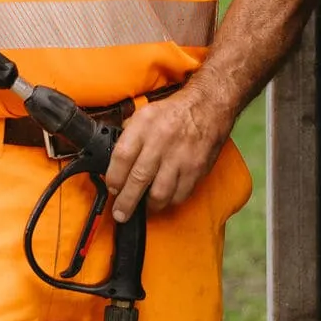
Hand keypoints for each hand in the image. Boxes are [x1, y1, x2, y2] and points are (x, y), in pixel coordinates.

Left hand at [103, 90, 234, 223]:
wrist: (208, 107)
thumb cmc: (173, 113)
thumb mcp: (144, 113)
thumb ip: (128, 136)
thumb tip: (114, 161)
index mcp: (145, 125)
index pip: (122, 156)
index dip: (113, 177)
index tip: (112, 188)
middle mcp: (162, 141)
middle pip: (139, 178)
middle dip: (126, 201)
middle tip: (120, 213)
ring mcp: (181, 157)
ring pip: (160, 193)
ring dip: (148, 206)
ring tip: (142, 208)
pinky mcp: (196, 169)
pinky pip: (180, 195)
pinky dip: (169, 201)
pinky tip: (163, 199)